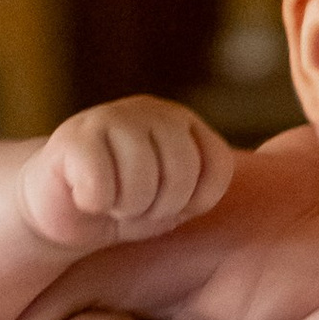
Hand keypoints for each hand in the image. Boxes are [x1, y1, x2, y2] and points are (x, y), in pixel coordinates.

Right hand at [17, 98, 232, 250]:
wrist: (59, 207)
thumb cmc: (125, 205)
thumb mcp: (177, 197)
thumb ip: (205, 184)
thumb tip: (258, 179)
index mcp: (183, 123)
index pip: (217, 166)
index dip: (195, 201)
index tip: (170, 207)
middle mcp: (151, 111)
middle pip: (182, 172)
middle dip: (159, 207)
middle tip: (134, 207)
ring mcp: (111, 117)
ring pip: (142, 181)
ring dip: (125, 208)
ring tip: (111, 201)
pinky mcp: (73, 136)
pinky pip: (101, 186)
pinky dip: (94, 204)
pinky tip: (84, 195)